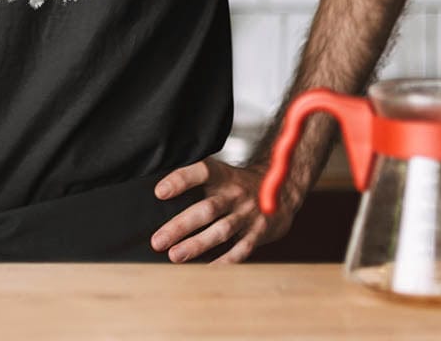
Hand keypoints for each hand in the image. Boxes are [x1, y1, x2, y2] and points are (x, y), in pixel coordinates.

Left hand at [149, 156, 299, 263]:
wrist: (282, 190)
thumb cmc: (239, 185)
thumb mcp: (222, 175)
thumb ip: (198, 183)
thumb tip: (160, 197)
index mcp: (224, 175)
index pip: (201, 171)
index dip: (181, 180)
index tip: (159, 192)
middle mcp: (235, 194)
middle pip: (206, 209)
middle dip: (180, 226)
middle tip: (158, 240)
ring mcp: (248, 215)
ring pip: (220, 231)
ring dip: (197, 245)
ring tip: (175, 256)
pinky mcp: (258, 233)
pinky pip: (240, 250)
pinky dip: (223, 261)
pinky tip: (205, 270)